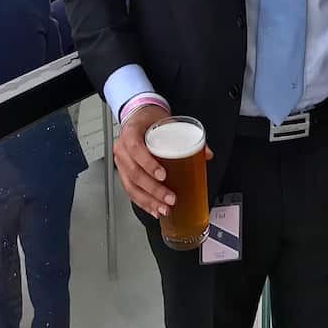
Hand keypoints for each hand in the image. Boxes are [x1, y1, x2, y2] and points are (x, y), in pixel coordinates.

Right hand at [114, 104, 213, 219]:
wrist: (138, 118)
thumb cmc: (150, 120)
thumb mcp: (167, 121)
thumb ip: (187, 136)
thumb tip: (206, 153)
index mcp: (131, 132)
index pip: (135, 148)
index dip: (148, 163)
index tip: (163, 175)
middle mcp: (122, 149)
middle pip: (134, 173)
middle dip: (153, 189)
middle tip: (170, 198)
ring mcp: (121, 163)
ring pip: (131, 186)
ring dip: (148, 201)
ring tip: (164, 208)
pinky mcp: (124, 174)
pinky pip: (130, 191)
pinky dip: (143, 202)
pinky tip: (154, 209)